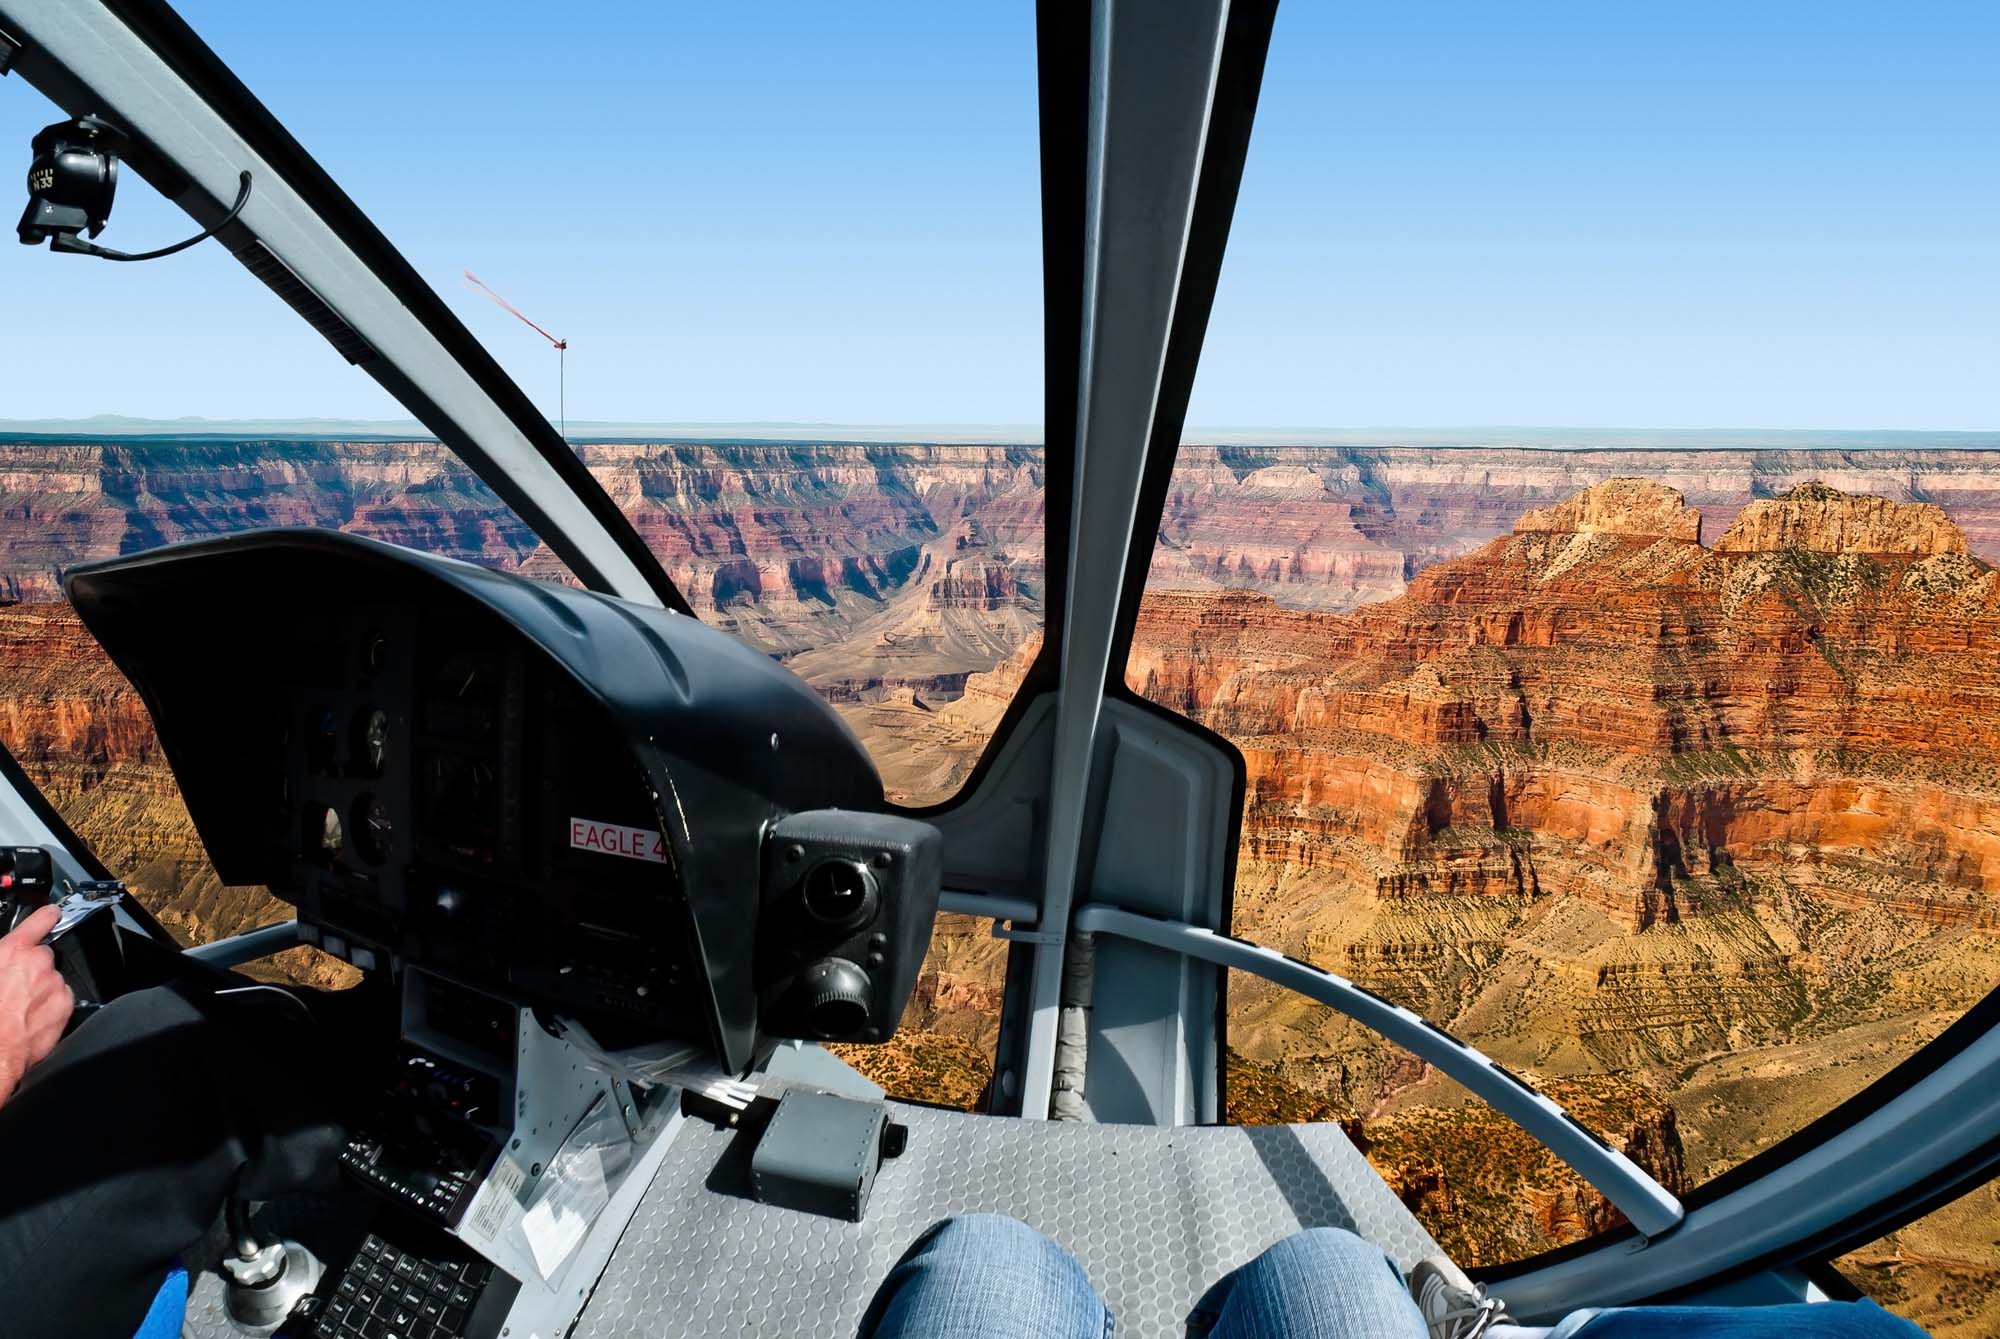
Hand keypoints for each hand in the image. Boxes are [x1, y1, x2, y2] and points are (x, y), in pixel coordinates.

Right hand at [0, 904, 71, 1102]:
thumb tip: (5, 960)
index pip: (38, 921)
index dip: (45, 915)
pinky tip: (32, 1016)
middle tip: (15, 985)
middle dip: (33, 967)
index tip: (51, 912)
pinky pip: (60, 996)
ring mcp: (54, 984)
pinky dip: (50, 1003)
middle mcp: (38, 964)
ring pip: (52, 978)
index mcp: (12, 952)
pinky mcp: (65, 1004)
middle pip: (43, 956)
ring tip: (20, 1006)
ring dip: (41, 987)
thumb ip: (1, 958)